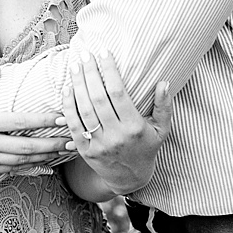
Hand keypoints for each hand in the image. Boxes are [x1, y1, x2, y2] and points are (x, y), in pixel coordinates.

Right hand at [0, 65, 75, 182]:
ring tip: (66, 151)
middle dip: (54, 143)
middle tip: (75, 138)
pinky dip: (33, 170)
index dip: (43, 119)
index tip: (62, 116)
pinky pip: (14, 171)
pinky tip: (47, 168)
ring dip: (47, 156)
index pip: (19, 120)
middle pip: (28, 145)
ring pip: (24, 160)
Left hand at [58, 51, 170, 194]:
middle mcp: (116, 135)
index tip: (104, 53)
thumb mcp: (161, 129)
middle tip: (85, 55)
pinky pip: (73, 124)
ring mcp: (98, 143)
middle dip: (90, 73)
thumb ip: (164, 106)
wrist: (129, 178)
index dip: (109, 71)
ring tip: (75, 66)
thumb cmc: (146, 147)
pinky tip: (68, 89)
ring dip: (77, 85)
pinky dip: (68, 105)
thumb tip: (164, 82)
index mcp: (135, 127)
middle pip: (98, 98)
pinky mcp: (84, 150)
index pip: (118, 93)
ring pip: (83, 109)